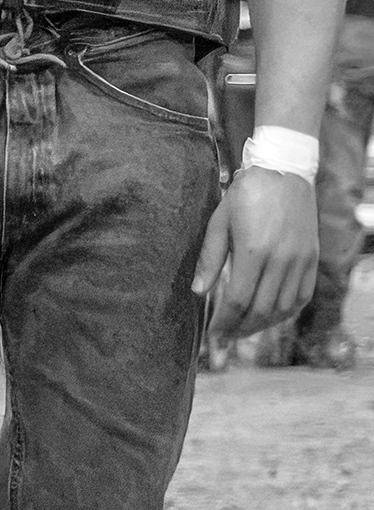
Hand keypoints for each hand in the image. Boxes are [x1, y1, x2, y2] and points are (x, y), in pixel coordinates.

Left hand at [192, 163, 319, 340]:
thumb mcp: (218, 222)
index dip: (224, 323)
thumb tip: (198, 293)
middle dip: (241, 329)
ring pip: (284, 307)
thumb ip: (210, 259)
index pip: (238, 301)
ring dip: (263, 324)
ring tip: (244, 330)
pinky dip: (287, 311)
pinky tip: (272, 316)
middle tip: (225, 339)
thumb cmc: (245, 195)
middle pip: (262, 310)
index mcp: (254, 252)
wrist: (284, 170)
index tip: (212, 335)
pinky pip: (303, 295)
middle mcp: (281, 260)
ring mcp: (301, 259)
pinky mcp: (312, 257)